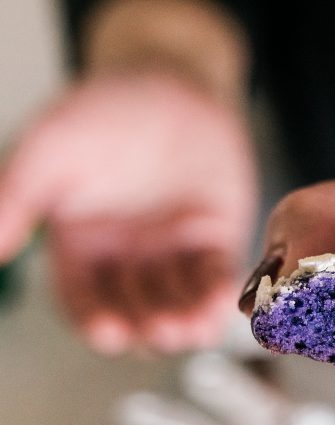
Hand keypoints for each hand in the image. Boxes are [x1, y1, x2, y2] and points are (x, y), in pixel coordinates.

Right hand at [0, 71, 256, 351]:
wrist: (170, 83)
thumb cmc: (104, 113)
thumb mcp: (51, 148)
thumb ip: (19, 194)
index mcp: (82, 250)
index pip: (85, 302)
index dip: (96, 322)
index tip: (108, 332)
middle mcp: (127, 263)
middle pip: (134, 314)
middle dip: (145, 327)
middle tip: (155, 330)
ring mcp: (173, 258)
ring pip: (177, 307)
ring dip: (183, 325)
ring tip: (186, 328)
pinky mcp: (215, 247)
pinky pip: (215, 282)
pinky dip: (216, 299)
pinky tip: (216, 307)